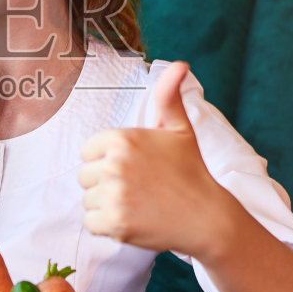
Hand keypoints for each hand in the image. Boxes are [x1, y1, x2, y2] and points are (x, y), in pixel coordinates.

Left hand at [77, 60, 241, 260]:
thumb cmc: (191, 171)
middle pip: (85, 176)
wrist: (207, 217)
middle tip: (138, 188)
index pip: (88, 151)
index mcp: (122, 139)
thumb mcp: (180, 129)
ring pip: (88, 200)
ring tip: (137, 204)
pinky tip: (132, 219)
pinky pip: (91, 223)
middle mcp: (115, 164)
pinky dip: (107, 226)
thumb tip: (180, 64)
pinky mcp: (115, 223)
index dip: (107, 161)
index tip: (132, 168)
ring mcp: (114, 195)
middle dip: (106, 184)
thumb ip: (168, 96)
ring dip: (107, 206)